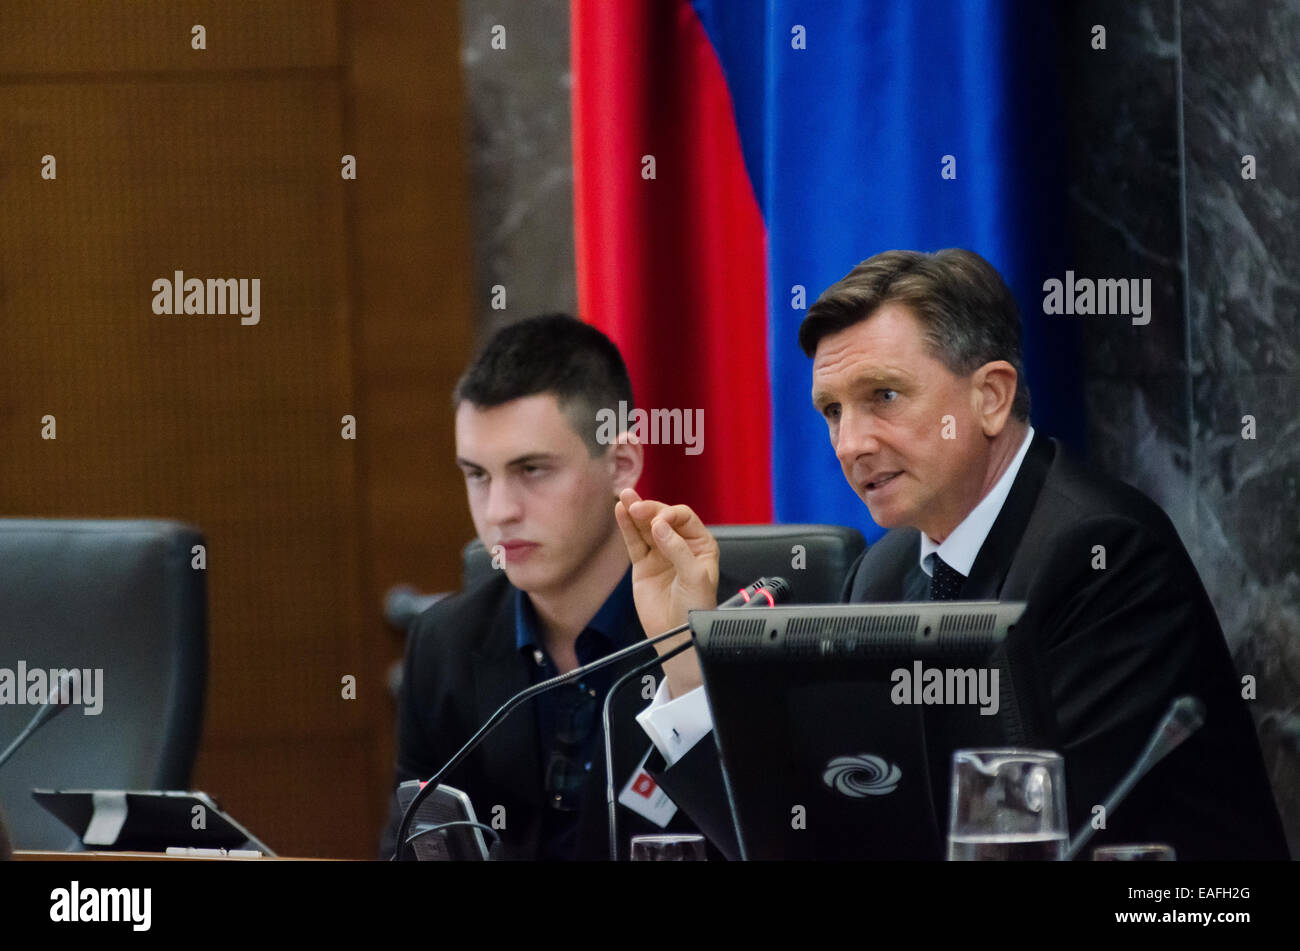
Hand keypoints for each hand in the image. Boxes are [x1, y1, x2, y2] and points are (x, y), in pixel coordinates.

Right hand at [614, 487, 717, 696]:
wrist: (678, 636)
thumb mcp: (694, 578)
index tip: (659, 522)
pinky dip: (626, 526)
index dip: (670, 516)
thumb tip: (660, 526)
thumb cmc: (695, 610)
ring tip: (625, 496)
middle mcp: (681, 545)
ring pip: (646, 527)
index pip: (684, 519)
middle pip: (663, 518)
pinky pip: (634, 541)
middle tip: (637, 507)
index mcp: (701, 545)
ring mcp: (660, 553)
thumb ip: (678, 550)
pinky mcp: (643, 564)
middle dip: (650, 510)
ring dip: (635, 511)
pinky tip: (620, 511)